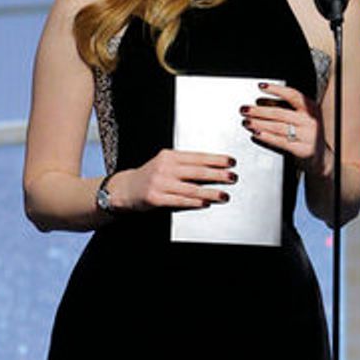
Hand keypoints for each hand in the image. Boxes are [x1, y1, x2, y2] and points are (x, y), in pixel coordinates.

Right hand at [111, 149, 235, 210]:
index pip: (198, 157)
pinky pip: (180, 201)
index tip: (231, 162)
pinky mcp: (156, 198)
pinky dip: (194, 203)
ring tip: (224, 195)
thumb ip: (186, 164)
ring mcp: (160, 183)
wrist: (126, 188)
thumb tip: (214, 167)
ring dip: (210, 193)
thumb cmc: (151, 176)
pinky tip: (205, 203)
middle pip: (197, 172)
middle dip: (218, 175)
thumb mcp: (166, 163)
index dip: (216, 160)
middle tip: (233, 177)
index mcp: (170, 156)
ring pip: (191, 189)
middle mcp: (165, 168)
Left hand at [241, 81, 327, 176]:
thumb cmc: (307, 134)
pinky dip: (266, 137)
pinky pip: (280, 142)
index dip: (276, 89)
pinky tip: (256, 134)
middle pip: (280, 113)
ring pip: (278, 127)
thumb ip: (285, 109)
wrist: (320, 157)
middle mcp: (310, 121)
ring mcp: (307, 136)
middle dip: (259, 111)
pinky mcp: (302, 150)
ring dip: (259, 124)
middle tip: (245, 109)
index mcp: (311, 108)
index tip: (261, 86)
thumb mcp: (302, 117)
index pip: (292, 95)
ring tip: (247, 122)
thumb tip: (261, 102)